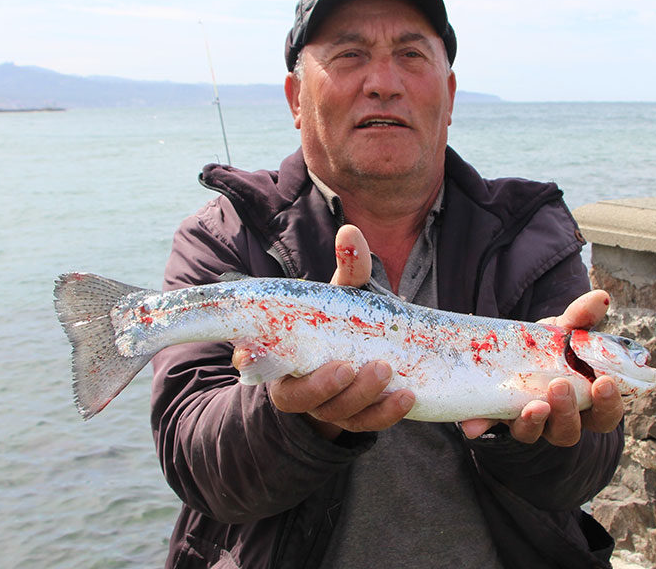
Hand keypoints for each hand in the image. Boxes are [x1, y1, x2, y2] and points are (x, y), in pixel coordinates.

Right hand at [235, 224, 413, 439]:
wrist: (369, 354)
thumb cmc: (344, 319)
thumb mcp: (344, 294)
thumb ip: (348, 267)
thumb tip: (350, 231)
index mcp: (282, 354)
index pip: (256, 361)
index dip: (252, 361)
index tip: (248, 355)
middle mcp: (298, 386)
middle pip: (300, 397)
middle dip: (324, 385)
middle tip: (349, 366)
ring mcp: (327, 407)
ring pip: (336, 413)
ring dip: (360, 397)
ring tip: (386, 372)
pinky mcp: (355, 419)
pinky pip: (367, 424)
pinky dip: (385, 414)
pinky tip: (407, 396)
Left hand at [460, 290, 624, 445]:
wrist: (514, 348)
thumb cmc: (551, 346)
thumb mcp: (565, 330)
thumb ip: (582, 317)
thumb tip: (601, 298)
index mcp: (583, 403)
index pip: (604, 416)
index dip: (608, 405)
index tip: (605, 383)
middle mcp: (557, 420)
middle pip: (568, 432)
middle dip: (567, 412)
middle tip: (560, 385)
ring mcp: (527, 422)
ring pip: (532, 434)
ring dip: (533, 422)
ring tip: (533, 406)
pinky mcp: (497, 416)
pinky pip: (489, 424)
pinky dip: (481, 424)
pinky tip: (472, 424)